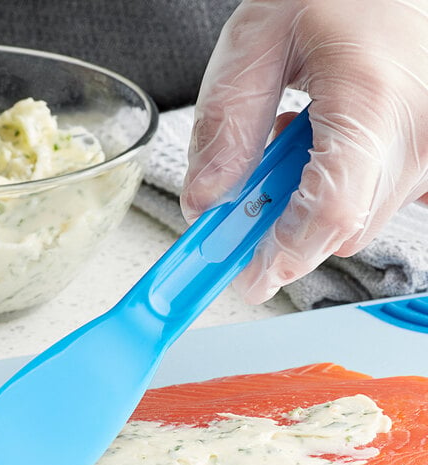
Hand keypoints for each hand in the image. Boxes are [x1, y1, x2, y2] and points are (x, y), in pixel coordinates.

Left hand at [181, 0, 427, 303]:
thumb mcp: (257, 37)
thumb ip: (226, 123)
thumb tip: (206, 200)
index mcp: (372, 99)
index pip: (327, 213)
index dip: (281, 256)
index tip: (248, 278)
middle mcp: (420, 131)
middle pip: (340, 229)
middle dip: (284, 231)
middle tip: (249, 196)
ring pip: (360, 219)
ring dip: (311, 205)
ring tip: (296, 142)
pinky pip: (381, 199)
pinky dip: (341, 191)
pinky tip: (330, 148)